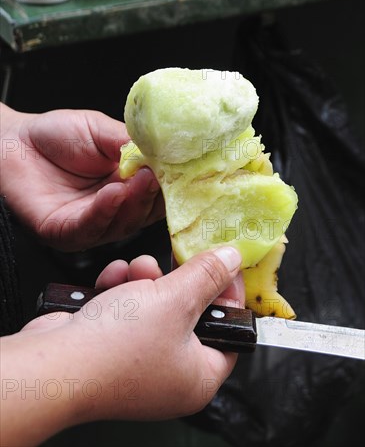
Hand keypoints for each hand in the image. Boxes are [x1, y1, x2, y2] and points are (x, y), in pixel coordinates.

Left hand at [0, 104, 163, 249]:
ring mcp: (91, 224)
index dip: (173, 185)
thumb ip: (133, 144)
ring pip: (123, 224)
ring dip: (134, 202)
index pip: (159, 193)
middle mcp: (113, 210)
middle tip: (161, 175)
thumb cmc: (57, 135)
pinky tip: (113, 193)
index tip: (186, 173)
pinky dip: (105, 211)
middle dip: (155, 196)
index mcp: (127, 186)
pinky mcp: (65, 233)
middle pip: (146, 213)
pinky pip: (90, 228)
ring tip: (139, 179)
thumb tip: (167, 152)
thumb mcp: (103, 132)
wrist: (12, 141)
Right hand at [1, 247, 243, 445]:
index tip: (221, 264)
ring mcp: (137, 363)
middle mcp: (169, 375)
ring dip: (146, 281)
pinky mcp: (110, 349)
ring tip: (137, 270)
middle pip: (189, 314)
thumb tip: (233, 259)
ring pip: (154, 308)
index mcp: (198, 377)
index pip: (229, 330)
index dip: (228, 295)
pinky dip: (121, 291)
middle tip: (174, 260)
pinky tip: (113, 279)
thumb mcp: (175, 300)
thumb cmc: (118, 345)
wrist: (52, 364)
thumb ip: (208, 276)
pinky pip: (126, 313)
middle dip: (176, 281)